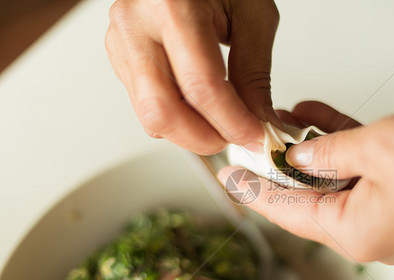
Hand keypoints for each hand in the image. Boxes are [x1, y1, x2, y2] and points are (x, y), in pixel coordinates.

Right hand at [105, 0, 278, 154]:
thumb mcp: (253, 16)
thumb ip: (254, 74)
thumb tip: (258, 122)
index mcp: (171, 6)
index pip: (201, 86)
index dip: (232, 122)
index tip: (256, 137)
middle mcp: (136, 25)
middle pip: (161, 110)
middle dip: (204, 139)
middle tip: (235, 140)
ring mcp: (122, 42)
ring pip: (149, 115)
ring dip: (190, 134)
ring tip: (222, 127)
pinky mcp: (120, 57)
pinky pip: (146, 105)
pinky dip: (177, 119)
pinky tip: (200, 112)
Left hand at [219, 101, 393, 263]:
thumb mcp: (375, 146)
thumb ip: (327, 153)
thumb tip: (297, 157)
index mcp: (355, 232)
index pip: (286, 212)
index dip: (253, 190)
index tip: (229, 176)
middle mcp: (368, 233)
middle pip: (307, 198)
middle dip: (282, 165)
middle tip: (256, 137)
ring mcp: (386, 217)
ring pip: (332, 182)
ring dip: (311, 151)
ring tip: (285, 121)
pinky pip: (358, 175)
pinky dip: (341, 150)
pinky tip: (320, 122)